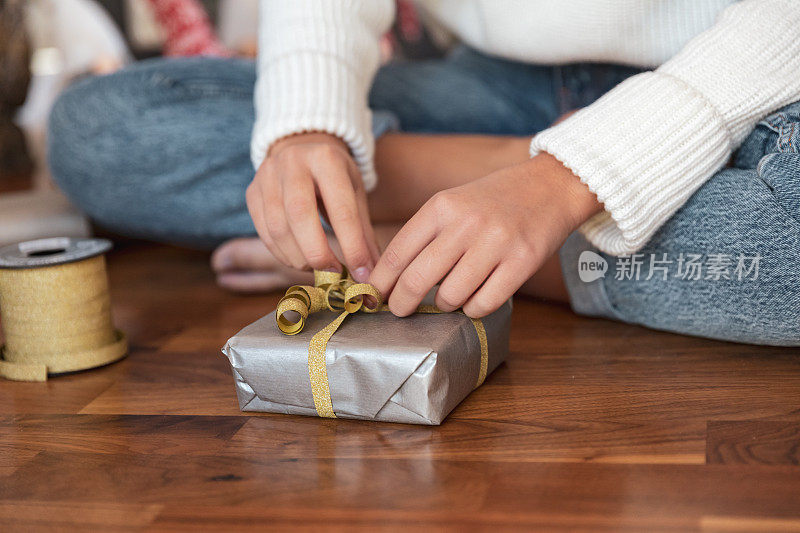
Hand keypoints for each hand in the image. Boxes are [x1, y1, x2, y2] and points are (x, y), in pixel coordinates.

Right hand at [246, 133, 379, 281]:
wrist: (300, 148)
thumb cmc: (334, 176)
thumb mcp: (354, 193)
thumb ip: (364, 233)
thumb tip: (371, 274)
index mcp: (327, 159)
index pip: (341, 210)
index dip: (353, 246)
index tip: (362, 274)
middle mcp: (293, 162)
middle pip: (300, 215)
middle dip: (318, 253)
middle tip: (333, 274)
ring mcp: (267, 176)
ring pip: (278, 227)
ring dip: (298, 257)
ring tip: (317, 268)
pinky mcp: (252, 192)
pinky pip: (264, 232)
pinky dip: (282, 254)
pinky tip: (299, 260)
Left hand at [368, 152, 602, 317]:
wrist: (551, 185)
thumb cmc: (495, 201)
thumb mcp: (453, 203)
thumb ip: (425, 235)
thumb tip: (392, 279)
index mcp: (441, 206)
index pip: (396, 253)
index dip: (380, 283)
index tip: (373, 298)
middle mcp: (466, 223)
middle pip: (417, 279)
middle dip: (402, 303)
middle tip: (400, 311)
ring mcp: (496, 243)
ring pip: (451, 297)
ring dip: (445, 306)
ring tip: (451, 297)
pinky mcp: (522, 262)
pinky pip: (483, 304)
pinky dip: (474, 310)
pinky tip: (475, 300)